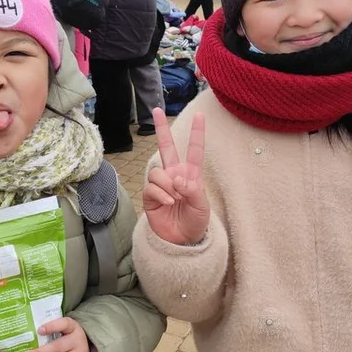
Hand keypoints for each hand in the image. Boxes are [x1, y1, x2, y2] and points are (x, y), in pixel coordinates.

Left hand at [23, 317, 90, 351]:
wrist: (85, 348)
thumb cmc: (67, 338)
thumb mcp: (62, 330)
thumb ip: (49, 332)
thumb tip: (26, 338)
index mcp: (73, 327)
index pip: (64, 324)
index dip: (52, 326)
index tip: (39, 330)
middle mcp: (78, 341)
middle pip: (58, 347)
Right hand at [143, 108, 209, 245]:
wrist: (182, 241)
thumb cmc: (195, 222)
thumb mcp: (201, 206)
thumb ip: (192, 190)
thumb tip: (177, 177)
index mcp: (191, 175)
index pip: (194, 151)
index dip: (197, 133)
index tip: (200, 116)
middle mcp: (175, 175)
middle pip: (166, 148)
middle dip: (161, 129)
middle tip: (156, 110)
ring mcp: (161, 185)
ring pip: (158, 172)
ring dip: (168, 186)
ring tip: (176, 200)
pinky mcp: (150, 196)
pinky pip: (152, 187)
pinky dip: (162, 194)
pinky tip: (169, 203)